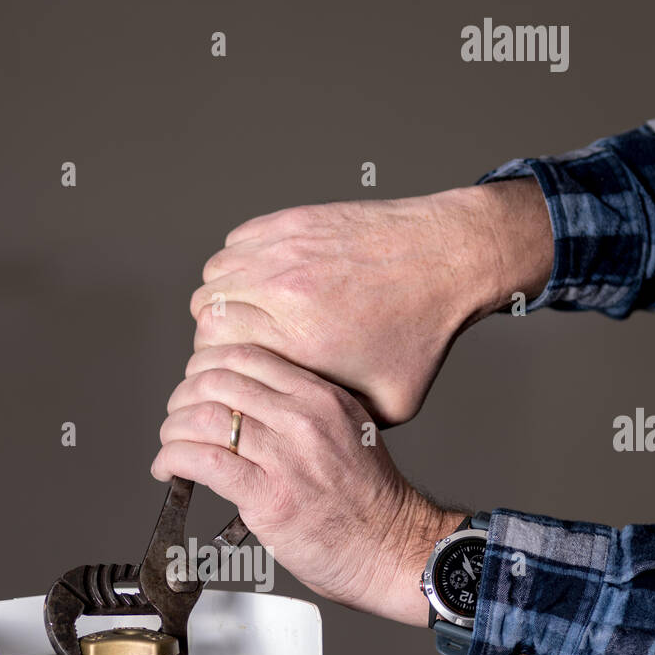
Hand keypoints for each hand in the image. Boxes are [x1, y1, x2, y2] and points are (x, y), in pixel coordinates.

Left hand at [152, 344, 464, 624]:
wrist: (390, 549)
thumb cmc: (370, 503)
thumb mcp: (347, 432)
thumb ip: (305, 412)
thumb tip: (252, 404)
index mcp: (321, 397)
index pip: (246, 356)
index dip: (205, 366)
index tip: (194, 383)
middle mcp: (302, 418)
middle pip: (216, 381)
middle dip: (182, 398)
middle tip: (176, 418)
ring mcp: (285, 456)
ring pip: (203, 418)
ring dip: (173, 430)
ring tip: (171, 445)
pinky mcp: (268, 495)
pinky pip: (202, 461)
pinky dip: (173, 459)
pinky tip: (168, 469)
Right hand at [189, 179, 552, 425]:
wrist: (448, 260)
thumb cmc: (423, 331)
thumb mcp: (390, 405)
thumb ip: (338, 420)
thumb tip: (307, 432)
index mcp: (298, 339)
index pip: (214, 351)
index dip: (215, 367)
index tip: (231, 375)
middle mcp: (281, 291)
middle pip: (205, 313)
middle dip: (213, 335)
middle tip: (235, 348)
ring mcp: (284, 250)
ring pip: (214, 276)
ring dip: (222, 298)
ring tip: (247, 315)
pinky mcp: (291, 222)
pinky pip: (235, 243)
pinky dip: (238, 263)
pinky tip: (262, 280)